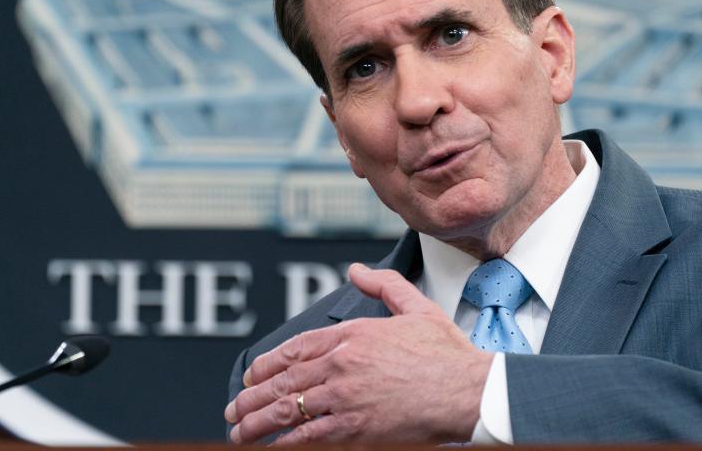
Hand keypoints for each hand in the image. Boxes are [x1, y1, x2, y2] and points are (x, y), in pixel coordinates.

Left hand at [224, 263, 493, 443]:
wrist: (467, 390)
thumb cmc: (447, 354)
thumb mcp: (416, 307)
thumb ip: (383, 286)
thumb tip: (356, 270)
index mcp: (353, 334)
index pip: (296, 347)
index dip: (268, 364)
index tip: (253, 375)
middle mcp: (341, 364)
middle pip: (283, 381)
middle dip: (252, 397)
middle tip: (235, 409)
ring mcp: (344, 397)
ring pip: (287, 410)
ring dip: (257, 422)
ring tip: (240, 432)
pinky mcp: (353, 428)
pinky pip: (307, 437)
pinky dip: (284, 443)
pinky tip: (270, 448)